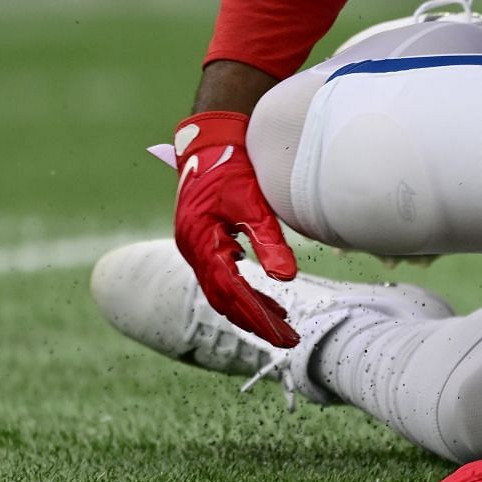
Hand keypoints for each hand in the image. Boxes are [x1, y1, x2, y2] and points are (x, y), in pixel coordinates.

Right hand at [171, 111, 299, 347]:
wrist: (210, 142)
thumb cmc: (230, 168)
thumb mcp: (252, 203)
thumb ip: (269, 240)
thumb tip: (287, 278)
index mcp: (201, 242)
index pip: (231, 290)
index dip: (256, 313)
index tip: (282, 333)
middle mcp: (193, 250)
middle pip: (224, 299)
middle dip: (256, 321)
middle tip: (288, 339)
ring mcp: (196, 248)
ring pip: (223, 291)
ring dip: (251, 310)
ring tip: (283, 327)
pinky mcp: (205, 243)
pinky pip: (223, 278)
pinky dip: (244, 293)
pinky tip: (266, 302)